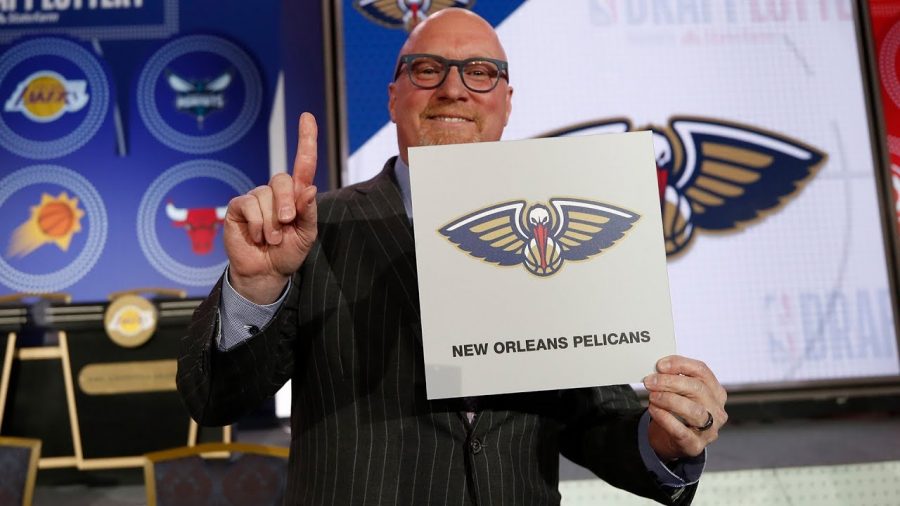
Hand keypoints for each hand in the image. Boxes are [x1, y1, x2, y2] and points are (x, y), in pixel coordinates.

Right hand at [223, 113, 318, 303]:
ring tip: (271, 239)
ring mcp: (256, 198)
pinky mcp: (239, 207)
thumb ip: (308, 211)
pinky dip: (257, 224)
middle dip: (286, 204)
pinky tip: (257, 236)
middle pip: (282, 179)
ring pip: (265, 196)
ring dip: (271, 223)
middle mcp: (276, 192)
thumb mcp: (306, 235)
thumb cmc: (288, 252)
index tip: (307, 117)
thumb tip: (308, 187)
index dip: (306, 140)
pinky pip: (249, 205)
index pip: (303, 164)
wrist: (266, 272)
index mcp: (297, 196)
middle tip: (286, 225)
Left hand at [643, 355, 726, 460]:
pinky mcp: (696, 445)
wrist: (672, 440)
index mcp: (716, 391)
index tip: (660, 365)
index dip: (680, 364)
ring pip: (694, 410)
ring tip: (652, 397)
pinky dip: (665, 419)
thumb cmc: (678, 412)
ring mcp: (709, 429)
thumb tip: (659, 370)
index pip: (702, 371)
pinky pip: (681, 431)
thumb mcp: (680, 393)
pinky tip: (654, 410)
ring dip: (669, 400)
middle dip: (670, 382)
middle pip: (698, 389)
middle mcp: (717, 410)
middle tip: (650, 381)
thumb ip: (674, 379)